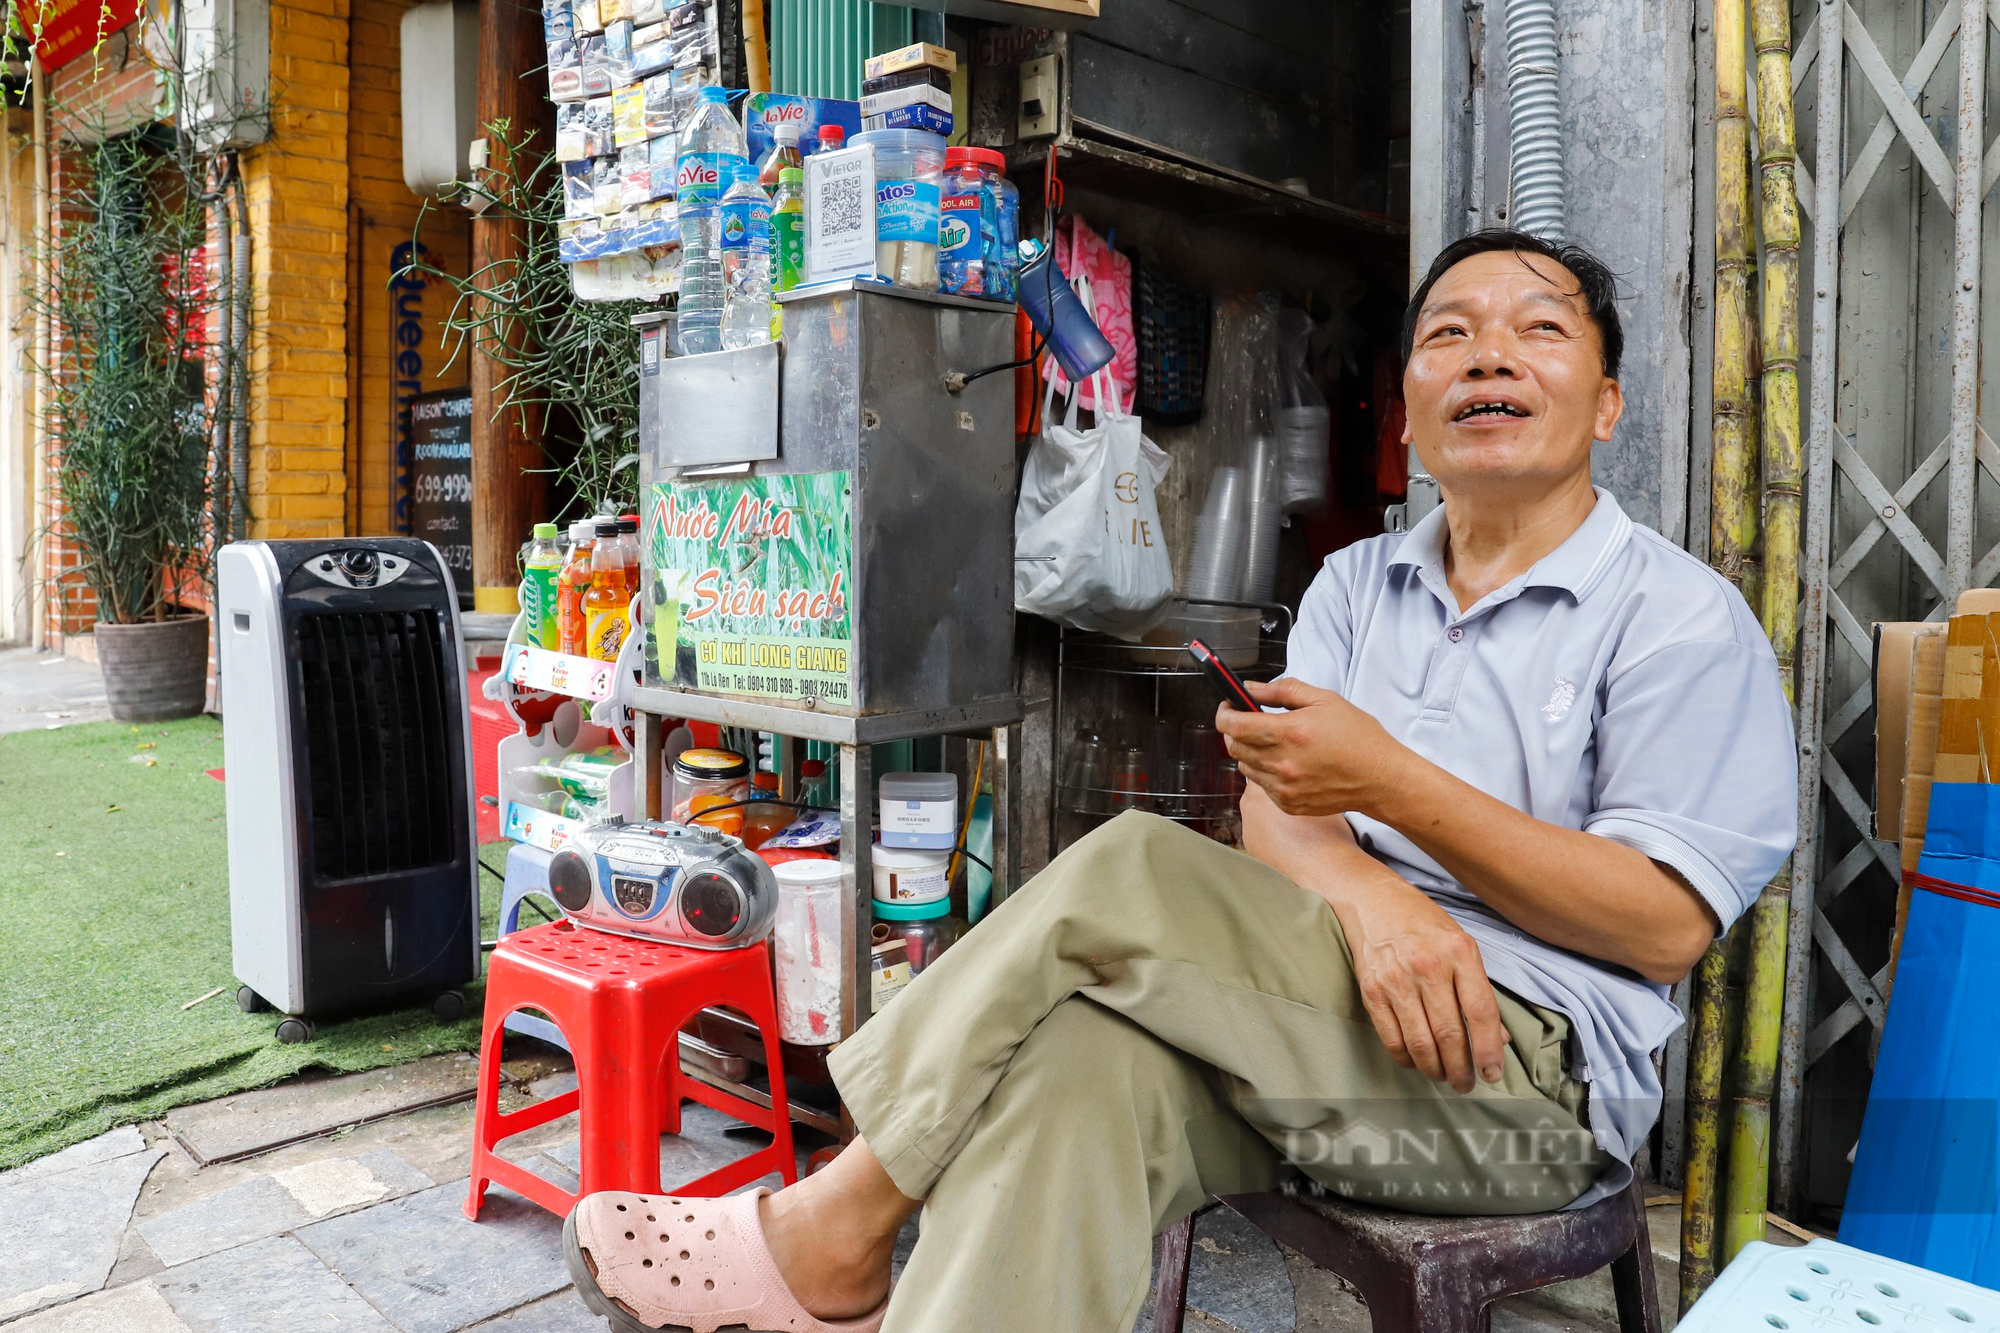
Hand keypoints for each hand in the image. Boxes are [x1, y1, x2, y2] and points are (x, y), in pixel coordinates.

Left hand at [1216, 678, 1412, 818]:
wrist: (1380, 777)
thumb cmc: (1358, 737)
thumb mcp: (1323, 700)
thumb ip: (1282, 690)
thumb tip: (1250, 688)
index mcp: (1288, 733)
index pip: (1233, 725)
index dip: (1225, 713)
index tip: (1229, 706)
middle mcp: (1281, 763)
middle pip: (1233, 746)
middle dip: (1235, 730)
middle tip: (1249, 721)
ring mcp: (1283, 788)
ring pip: (1244, 766)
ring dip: (1250, 752)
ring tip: (1272, 743)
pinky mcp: (1288, 804)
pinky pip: (1261, 786)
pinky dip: (1266, 772)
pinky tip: (1287, 763)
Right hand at [1239, 784, 1505, 1091]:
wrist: (1369, 899)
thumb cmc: (1420, 921)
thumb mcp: (1459, 942)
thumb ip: (1478, 987)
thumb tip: (1498, 1037)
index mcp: (1460, 952)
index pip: (1481, 1012)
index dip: (1489, 1050)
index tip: (1494, 1073)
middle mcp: (1429, 966)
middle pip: (1451, 1034)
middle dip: (1462, 1068)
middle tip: (1466, 1084)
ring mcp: (1397, 979)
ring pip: (1421, 1042)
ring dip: (1435, 1069)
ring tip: (1443, 1078)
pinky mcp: (1372, 989)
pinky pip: (1392, 1037)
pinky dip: (1406, 1058)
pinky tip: (1416, 1062)